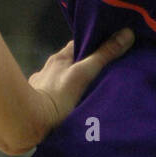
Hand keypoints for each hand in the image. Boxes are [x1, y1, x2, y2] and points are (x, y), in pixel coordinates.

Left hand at [25, 29, 134, 146]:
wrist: (29, 123)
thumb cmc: (57, 96)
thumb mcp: (84, 74)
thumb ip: (103, 56)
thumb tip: (126, 33)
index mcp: (60, 58)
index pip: (79, 45)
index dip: (94, 44)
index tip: (110, 48)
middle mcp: (48, 68)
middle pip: (72, 63)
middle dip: (86, 66)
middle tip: (105, 72)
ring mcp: (40, 85)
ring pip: (62, 79)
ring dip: (73, 83)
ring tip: (90, 91)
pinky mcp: (36, 102)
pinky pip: (53, 95)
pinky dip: (62, 97)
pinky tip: (69, 105)